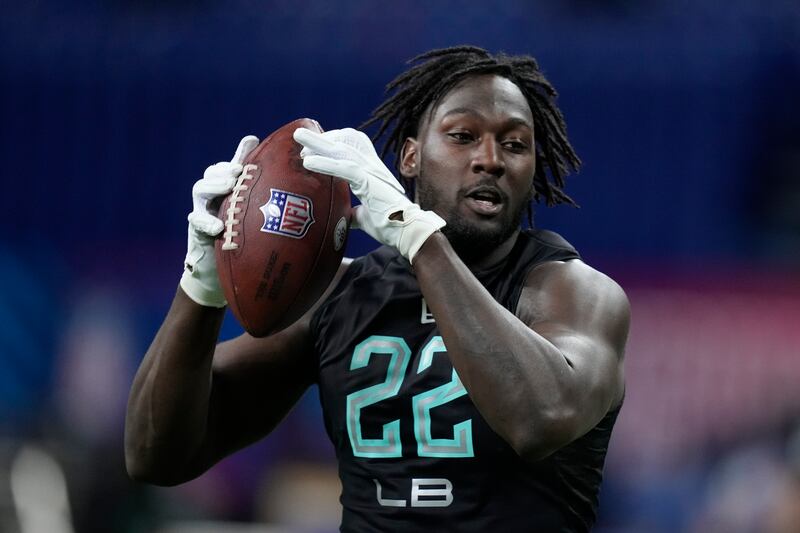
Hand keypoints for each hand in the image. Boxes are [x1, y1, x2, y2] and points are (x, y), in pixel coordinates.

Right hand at [180, 135, 258, 306]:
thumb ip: (266, 196)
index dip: (239, 154)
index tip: (253, 143)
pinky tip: (218, 226)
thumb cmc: (244, 238)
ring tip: (227, 188)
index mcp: (230, 189)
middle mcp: (214, 196)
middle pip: (212, 172)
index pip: (230, 165)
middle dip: (224, 169)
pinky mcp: (196, 229)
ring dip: (213, 186)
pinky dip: (205, 221)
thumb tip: (292, 176)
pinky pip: (195, 221)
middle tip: (237, 172)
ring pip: (200, 189)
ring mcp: (203, 210)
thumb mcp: (257, 215)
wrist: (222, 271)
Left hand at [293, 127, 444, 262]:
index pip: (350, 145)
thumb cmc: (389, 226)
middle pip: (344, 141)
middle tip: (300, 135)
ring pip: (341, 150)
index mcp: (371, 171)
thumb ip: (354, 212)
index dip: (332, 142)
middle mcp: (371, 167)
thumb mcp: (365, 216)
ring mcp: (371, 172)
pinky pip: (343, 168)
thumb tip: (345, 218)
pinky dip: (325, 163)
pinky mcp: (369, 182)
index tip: (312, 147)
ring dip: (318, 143)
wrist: (407, 233)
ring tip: (299, 137)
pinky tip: (308, 162)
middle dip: (322, 137)